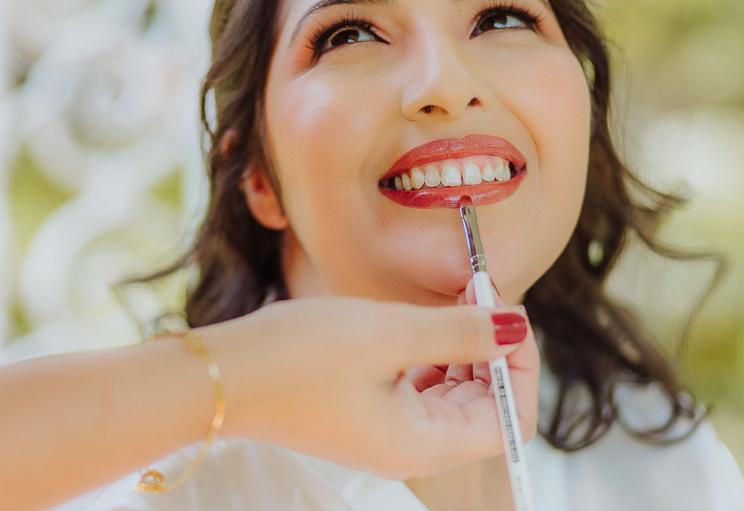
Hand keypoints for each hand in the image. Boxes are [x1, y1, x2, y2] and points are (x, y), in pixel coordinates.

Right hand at [202, 294, 539, 478]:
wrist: (220, 377)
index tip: (508, 313)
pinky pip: (420, 392)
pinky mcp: (366, 416)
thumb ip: (460, 331)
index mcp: (424, 444)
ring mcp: (387, 436)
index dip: (522, 367)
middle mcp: (412, 450)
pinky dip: (432, 356)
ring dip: (464, 349)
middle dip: (494, 351)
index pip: (510, 419)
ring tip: (454, 300)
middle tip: (481, 293)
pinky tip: (421, 322)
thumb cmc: (298, 356)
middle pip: (486, 408)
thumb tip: (516, 326)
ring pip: (455, 397)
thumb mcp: (389, 332)